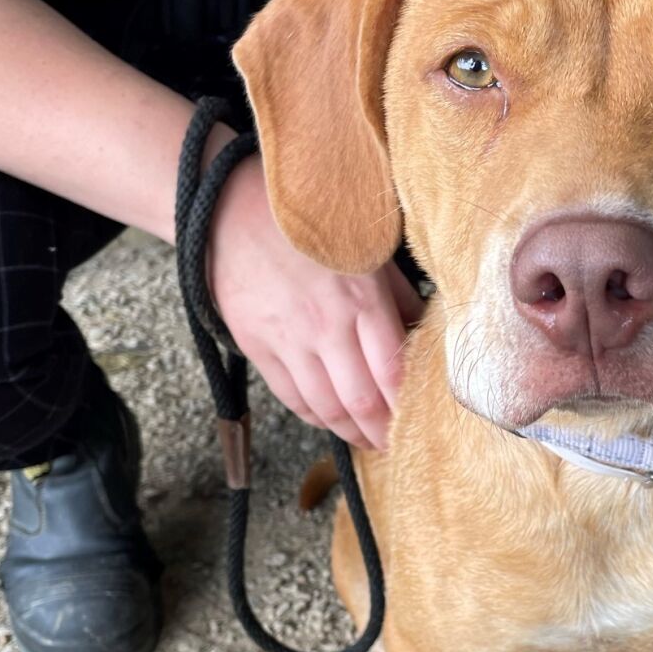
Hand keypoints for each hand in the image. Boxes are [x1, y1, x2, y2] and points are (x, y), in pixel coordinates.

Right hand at [207, 149, 422, 448]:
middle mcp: (325, 326)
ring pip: (326, 408)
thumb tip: (424, 330)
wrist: (228, 207)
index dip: (407, 407)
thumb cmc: (308, 220)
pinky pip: (292, 397)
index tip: (420, 422)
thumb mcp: (367, 244)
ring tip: (368, 440)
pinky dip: (316, 418)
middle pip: (361, 401)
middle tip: (396, 444)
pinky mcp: (257, 347)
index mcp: (360, 298)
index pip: (392, 372)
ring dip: (351, 432)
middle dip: (382, 431)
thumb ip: (398, 292)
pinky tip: (331, 421)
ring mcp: (287, 340)